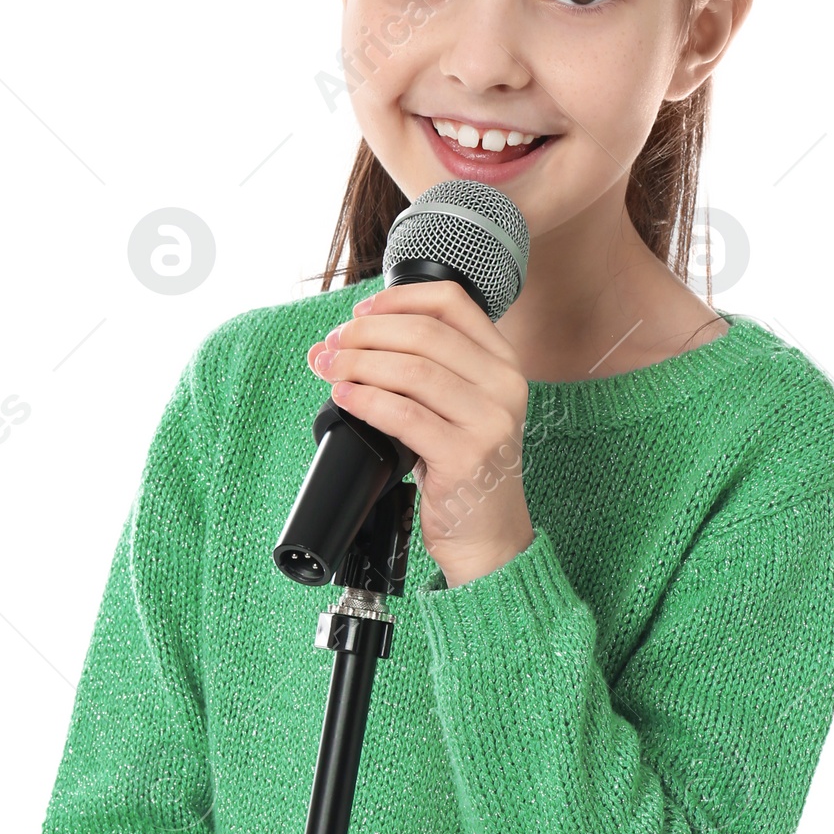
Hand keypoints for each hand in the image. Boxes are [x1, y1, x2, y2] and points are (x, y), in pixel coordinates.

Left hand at [307, 281, 534, 587]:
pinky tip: (344, 398)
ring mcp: (489, 422)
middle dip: (366, 333)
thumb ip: (414, 369)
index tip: (360, 312)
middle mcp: (504, 386)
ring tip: (329, 369)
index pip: (452, 302)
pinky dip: (366, 400)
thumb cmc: (463, 467)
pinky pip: (404, 415)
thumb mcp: (454, 407)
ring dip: (358, 364)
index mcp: (503, 363)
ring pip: (412, 370)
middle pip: (424, 333)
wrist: (488, 535)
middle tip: (332, 344)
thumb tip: (337, 342)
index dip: (398, 298)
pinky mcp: (466, 457)